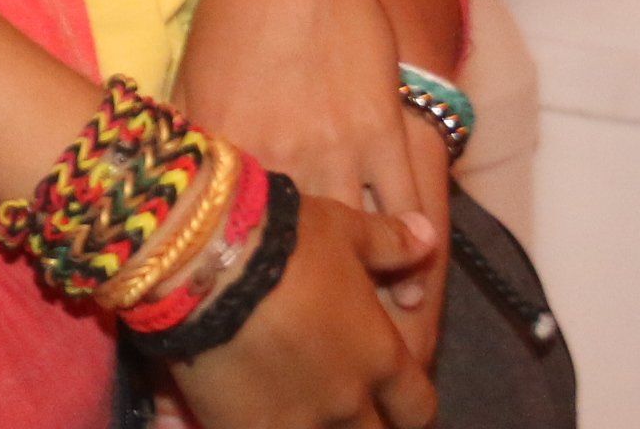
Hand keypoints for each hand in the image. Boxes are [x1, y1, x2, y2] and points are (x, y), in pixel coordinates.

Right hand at [164, 198, 440, 428]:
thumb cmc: (288, 242)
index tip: (396, 402)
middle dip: (369, 425)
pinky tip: (254, 415)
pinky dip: (268, 428)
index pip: (417, 409)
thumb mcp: (345, 230)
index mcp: (379, 357)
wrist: (210, 264)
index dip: (410, 410)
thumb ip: (390, 243)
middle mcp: (346, 401)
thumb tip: (429, 236)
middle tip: (349, 409)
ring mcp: (296, 422)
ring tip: (302, 413)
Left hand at [178, 0, 447, 336]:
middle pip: (301, 265)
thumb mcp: (190, 80)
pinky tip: (412, 289)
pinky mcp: (384, 125)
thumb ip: (183, 145)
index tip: (240, 347)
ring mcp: (338, 145)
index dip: (238, 304)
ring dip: (374, 308)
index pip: (231, 249)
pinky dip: (411, 254)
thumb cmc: (236, 13)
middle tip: (326, 365)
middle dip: (315, 326)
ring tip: (382, 351)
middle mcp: (281, 158)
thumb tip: (160, 198)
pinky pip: (404, 206)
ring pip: (361, 249)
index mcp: (227, 152)